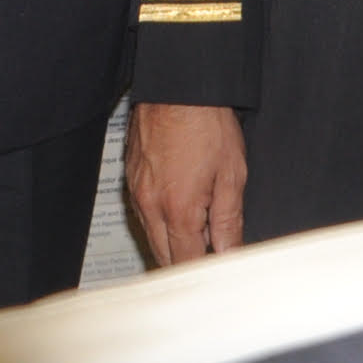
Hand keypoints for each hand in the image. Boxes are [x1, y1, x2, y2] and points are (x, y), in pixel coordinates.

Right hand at [126, 101, 247, 264]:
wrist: (179, 86)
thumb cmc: (206, 123)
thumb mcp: (231, 176)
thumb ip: (229, 223)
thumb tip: (230, 255)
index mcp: (177, 209)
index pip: (187, 263)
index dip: (204, 275)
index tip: (218, 276)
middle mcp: (150, 204)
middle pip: (163, 256)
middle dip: (186, 263)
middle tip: (210, 263)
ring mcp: (136, 190)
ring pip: (152, 236)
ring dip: (172, 243)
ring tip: (198, 236)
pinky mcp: (131, 176)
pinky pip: (144, 212)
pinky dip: (160, 221)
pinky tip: (179, 210)